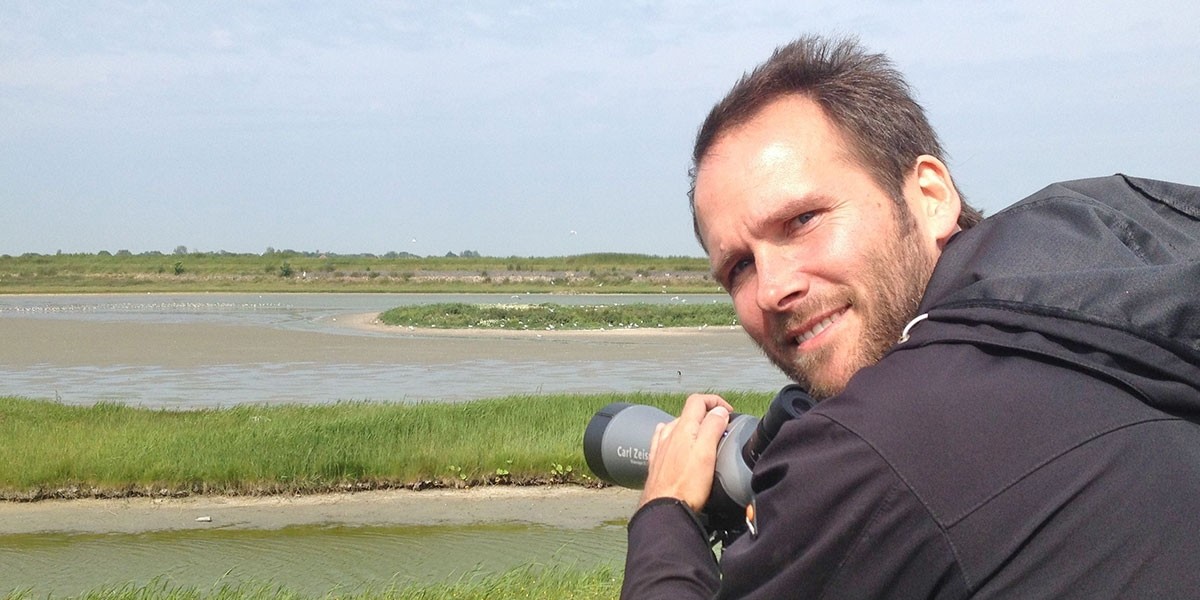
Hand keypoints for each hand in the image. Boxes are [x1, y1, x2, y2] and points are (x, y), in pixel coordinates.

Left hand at [638, 394, 733, 511]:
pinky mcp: (657, 461)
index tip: (728, 412)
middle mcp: (669, 434)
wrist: (665, 509)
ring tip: (705, 436)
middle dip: (707, 415)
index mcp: (683, 428)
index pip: (698, 401)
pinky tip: (677, 443)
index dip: (716, 401)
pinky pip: (665, 440)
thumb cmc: (686, 485)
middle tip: (722, 426)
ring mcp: (661, 447)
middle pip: (689, 413)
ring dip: (693, 426)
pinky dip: (676, 436)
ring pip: (677, 426)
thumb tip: (719, 411)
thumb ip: (713, 427)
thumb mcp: (706, 453)